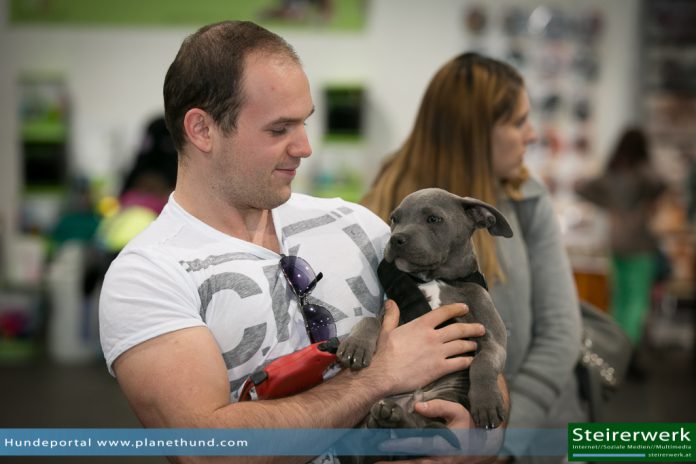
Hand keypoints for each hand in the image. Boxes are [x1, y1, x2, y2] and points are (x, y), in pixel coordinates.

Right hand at [368, 300, 483, 394]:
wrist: (383, 374)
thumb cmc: (383, 353)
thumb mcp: (386, 330)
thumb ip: (391, 316)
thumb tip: (391, 302)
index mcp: (421, 325)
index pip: (443, 313)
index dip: (456, 309)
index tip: (465, 308)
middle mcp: (433, 336)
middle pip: (458, 329)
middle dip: (472, 328)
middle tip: (481, 329)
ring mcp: (438, 352)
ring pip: (461, 345)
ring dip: (471, 344)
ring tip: (476, 345)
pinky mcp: (440, 368)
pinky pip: (459, 363)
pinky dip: (467, 361)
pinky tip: (471, 360)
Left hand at [375, 400, 504, 463]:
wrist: (484, 446)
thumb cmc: (469, 426)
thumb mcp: (458, 412)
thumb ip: (439, 407)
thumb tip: (417, 406)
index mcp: (442, 446)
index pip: (416, 445)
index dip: (399, 445)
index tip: (382, 445)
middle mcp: (439, 460)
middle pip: (412, 463)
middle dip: (393, 463)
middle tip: (375, 462)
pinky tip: (394, 463)